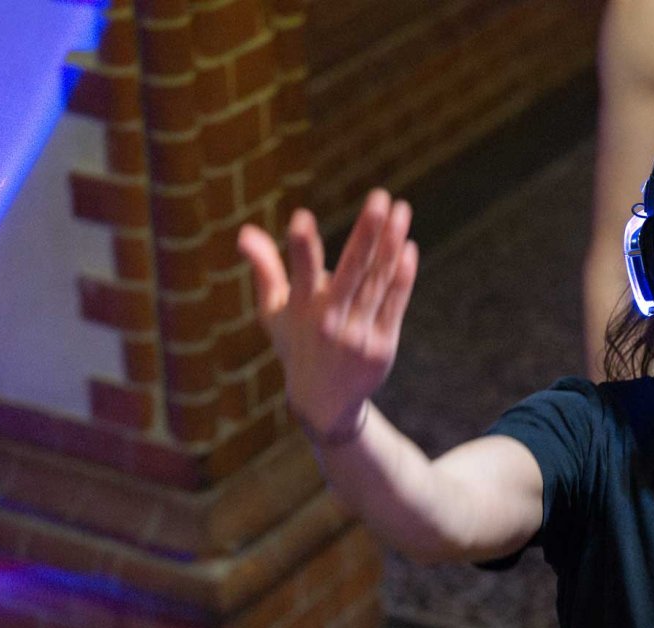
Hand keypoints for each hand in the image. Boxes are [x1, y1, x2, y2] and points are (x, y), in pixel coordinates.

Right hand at [237, 189, 418, 433]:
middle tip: (380, 198)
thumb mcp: (275, 313)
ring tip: (401, 209)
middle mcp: (329, 322)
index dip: (300, 248)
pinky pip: (394, 305)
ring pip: (377, 283)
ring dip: (390, 244)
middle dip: (366, 233)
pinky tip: (408, 247)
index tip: (301, 218)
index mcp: (299, 311)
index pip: (299, 275)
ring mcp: (357, 335)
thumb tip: (245, 232)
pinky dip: (402, 277)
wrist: (324, 404)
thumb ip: (265, 270)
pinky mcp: (381, 346)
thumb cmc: (297, 346)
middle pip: (351, 271)